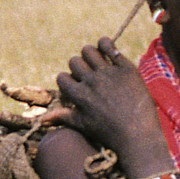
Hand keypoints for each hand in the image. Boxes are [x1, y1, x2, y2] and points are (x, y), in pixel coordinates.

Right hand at [41, 39, 167, 169]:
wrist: (137, 134)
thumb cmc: (108, 133)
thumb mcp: (82, 126)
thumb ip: (62, 116)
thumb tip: (42, 119)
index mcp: (78, 95)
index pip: (62, 77)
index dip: (67, 81)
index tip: (75, 85)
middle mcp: (91, 81)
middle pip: (74, 62)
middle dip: (78, 67)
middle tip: (87, 73)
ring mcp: (108, 73)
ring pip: (88, 51)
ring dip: (89, 54)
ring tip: (96, 61)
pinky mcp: (125, 68)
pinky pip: (109, 47)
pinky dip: (105, 44)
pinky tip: (106, 48)